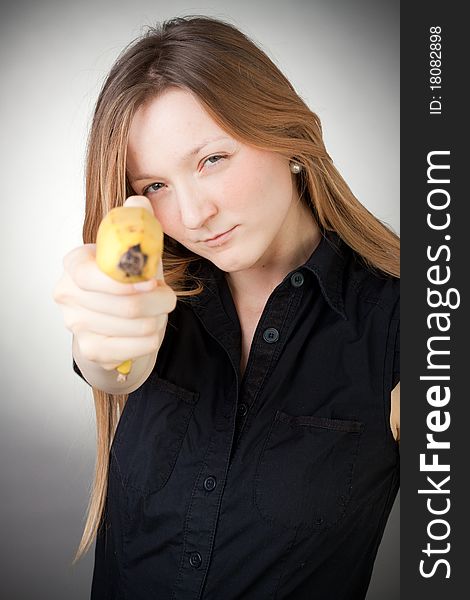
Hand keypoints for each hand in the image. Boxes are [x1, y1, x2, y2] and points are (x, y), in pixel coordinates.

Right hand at [52, 200, 175, 370]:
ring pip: (138, 326)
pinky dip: (153, 338)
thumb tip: (138, 202)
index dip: (128, 282)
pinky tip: (148, 330)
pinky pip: (140, 346)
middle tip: (168, 297)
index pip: (92, 276)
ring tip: (156, 312)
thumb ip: (138, 225)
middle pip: (125, 306)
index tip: (154, 280)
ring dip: (158, 319)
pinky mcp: (92, 351)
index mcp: (74, 265)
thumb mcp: (135, 252)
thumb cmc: (126, 283)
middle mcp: (67, 295)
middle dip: (159, 302)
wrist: (116, 325)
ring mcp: (76, 325)